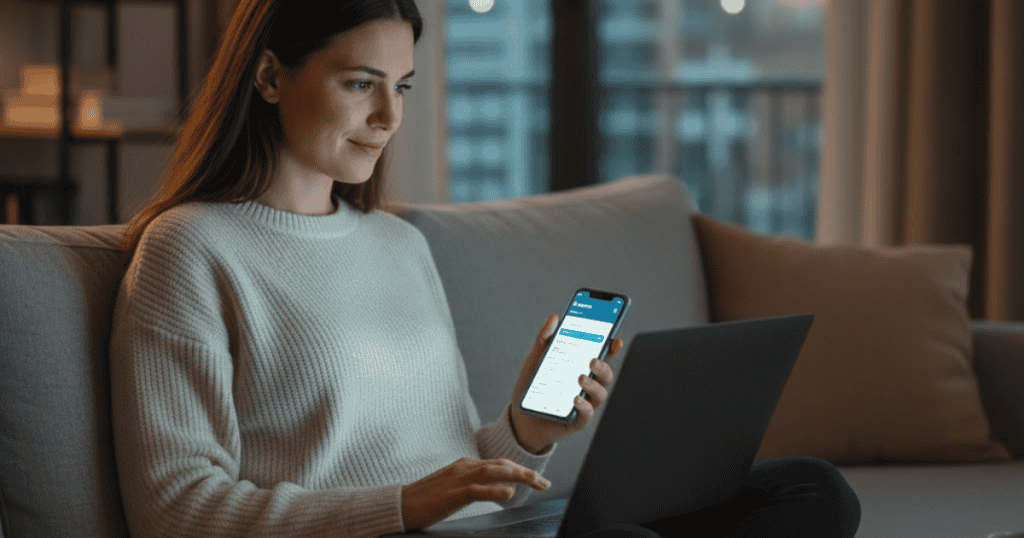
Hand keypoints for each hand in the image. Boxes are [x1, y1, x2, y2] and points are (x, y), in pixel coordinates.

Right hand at [401, 457, 550, 529]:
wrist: (400, 504)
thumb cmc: (426, 499)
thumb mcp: (453, 487)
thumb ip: (474, 484)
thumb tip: (501, 488)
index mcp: (465, 465)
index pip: (499, 463)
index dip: (520, 470)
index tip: (536, 479)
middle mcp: (464, 467)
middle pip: (501, 465)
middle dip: (525, 472)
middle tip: (544, 482)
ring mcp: (458, 479)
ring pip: (494, 472)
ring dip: (518, 476)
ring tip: (535, 482)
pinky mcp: (452, 494)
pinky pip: (477, 490)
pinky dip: (495, 490)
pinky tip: (509, 493)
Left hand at [509, 313, 623, 453]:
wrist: (520, 417)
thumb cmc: (532, 387)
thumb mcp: (535, 360)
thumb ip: (544, 340)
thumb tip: (554, 317)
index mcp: (581, 368)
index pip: (601, 356)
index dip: (611, 348)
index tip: (616, 339)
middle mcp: (587, 386)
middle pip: (605, 375)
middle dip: (604, 366)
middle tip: (592, 360)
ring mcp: (584, 403)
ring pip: (600, 394)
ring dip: (593, 385)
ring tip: (580, 378)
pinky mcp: (576, 421)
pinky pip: (586, 415)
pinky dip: (584, 407)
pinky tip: (575, 399)